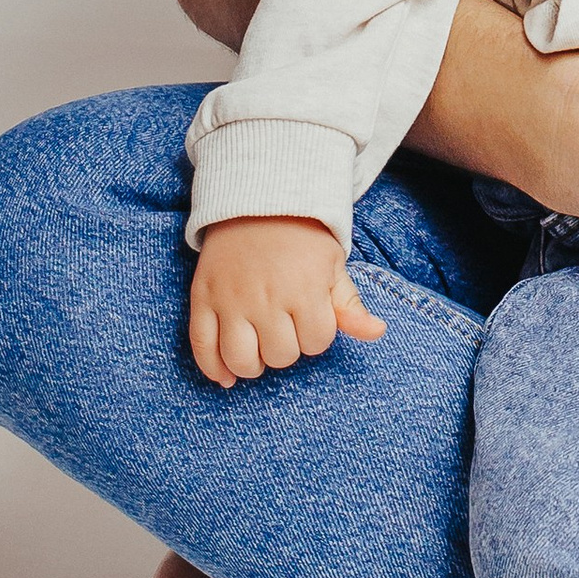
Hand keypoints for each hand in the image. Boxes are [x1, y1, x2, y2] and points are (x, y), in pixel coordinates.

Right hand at [189, 216, 386, 387]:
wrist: (256, 202)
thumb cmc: (302, 237)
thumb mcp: (332, 264)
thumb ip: (350, 305)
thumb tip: (376, 332)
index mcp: (304, 289)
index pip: (316, 342)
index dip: (317, 334)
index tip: (311, 315)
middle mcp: (265, 298)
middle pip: (280, 356)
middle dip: (287, 347)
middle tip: (284, 325)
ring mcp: (230, 299)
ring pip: (241, 359)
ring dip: (254, 364)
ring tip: (259, 351)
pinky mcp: (203, 298)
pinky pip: (202, 346)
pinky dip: (213, 368)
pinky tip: (226, 376)